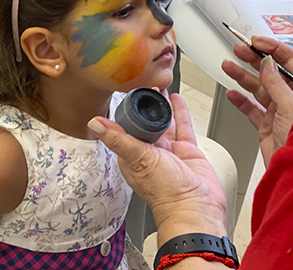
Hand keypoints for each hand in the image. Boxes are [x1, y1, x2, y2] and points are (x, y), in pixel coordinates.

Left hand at [88, 93, 226, 242]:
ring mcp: (170, 151)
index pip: (127, 127)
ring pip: (165, 122)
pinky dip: (180, 112)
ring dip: (162, 106)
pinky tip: (177, 100)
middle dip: (146, 105)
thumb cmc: (166, 193)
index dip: (128, 110)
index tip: (128, 93)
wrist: (197, 208)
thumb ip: (118, 139)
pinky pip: (183, 127)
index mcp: (134, 156)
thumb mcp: (138, 159)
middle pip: (147, 122)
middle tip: (146, 85)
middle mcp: (150, 153)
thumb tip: (95, 123)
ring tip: (160, 89)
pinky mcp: (187, 151)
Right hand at [222, 36, 292, 166]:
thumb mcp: (290, 108)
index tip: (256, 42)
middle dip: (253, 59)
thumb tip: (266, 64)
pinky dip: (239, 101)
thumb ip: (276, 85)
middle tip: (238, 50)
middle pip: (269, 72)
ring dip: (241, 77)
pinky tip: (232, 93)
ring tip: (227, 66)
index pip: (290, 61)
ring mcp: (276, 112)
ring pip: (256, 88)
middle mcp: (290, 99)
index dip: (273, 49)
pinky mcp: (265, 125)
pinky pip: (250, 109)